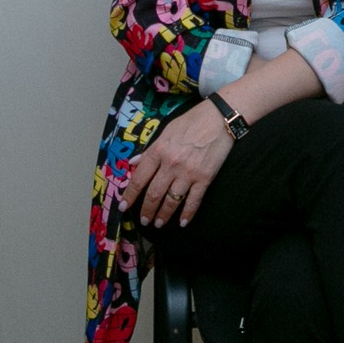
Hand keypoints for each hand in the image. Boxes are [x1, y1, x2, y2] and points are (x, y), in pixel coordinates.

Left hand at [124, 100, 234, 226]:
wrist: (220, 118)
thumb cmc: (192, 121)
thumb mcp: (166, 131)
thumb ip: (150, 149)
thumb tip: (134, 163)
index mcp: (159, 151)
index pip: (139, 178)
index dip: (130, 195)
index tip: (124, 206)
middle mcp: (171, 164)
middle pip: (154, 194)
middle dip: (146, 210)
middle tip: (143, 220)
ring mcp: (188, 173)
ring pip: (171, 201)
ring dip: (163, 215)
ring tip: (158, 224)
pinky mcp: (204, 178)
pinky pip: (193, 201)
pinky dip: (187, 214)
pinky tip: (183, 222)